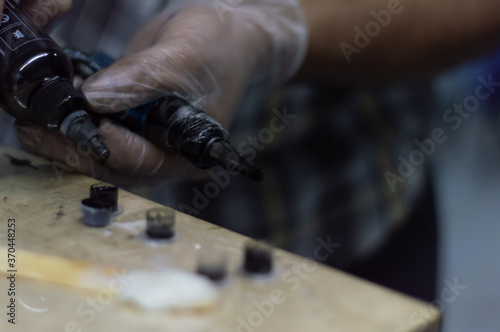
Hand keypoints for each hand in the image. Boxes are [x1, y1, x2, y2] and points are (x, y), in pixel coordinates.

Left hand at [14, 1, 306, 185]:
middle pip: (115, 164)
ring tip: (37, 120)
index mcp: (188, 152)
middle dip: (73, 148)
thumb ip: (141, 79)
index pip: (140, 160)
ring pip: (103, 152)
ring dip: (69, 138)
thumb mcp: (183, 57)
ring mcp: (151, 141)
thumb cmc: (219, 46)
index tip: (67, 124)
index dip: (102, 145)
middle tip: (34, 130)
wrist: (226, 34)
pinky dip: (79, 121)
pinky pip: (103, 131)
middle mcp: (167, 154)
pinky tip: (60, 106)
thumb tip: (92, 97)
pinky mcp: (136, 124)